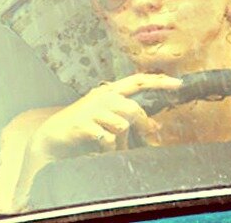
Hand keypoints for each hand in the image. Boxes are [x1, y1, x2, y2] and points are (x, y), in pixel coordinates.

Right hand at [28, 73, 181, 160]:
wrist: (52, 137)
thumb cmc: (83, 127)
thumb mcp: (105, 117)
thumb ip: (127, 117)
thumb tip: (155, 126)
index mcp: (109, 91)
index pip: (137, 80)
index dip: (158, 80)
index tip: (178, 83)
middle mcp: (102, 97)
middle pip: (133, 108)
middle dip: (144, 126)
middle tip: (149, 140)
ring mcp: (91, 110)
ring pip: (122, 125)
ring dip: (123, 142)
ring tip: (115, 148)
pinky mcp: (83, 125)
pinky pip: (108, 138)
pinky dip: (109, 149)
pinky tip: (101, 150)